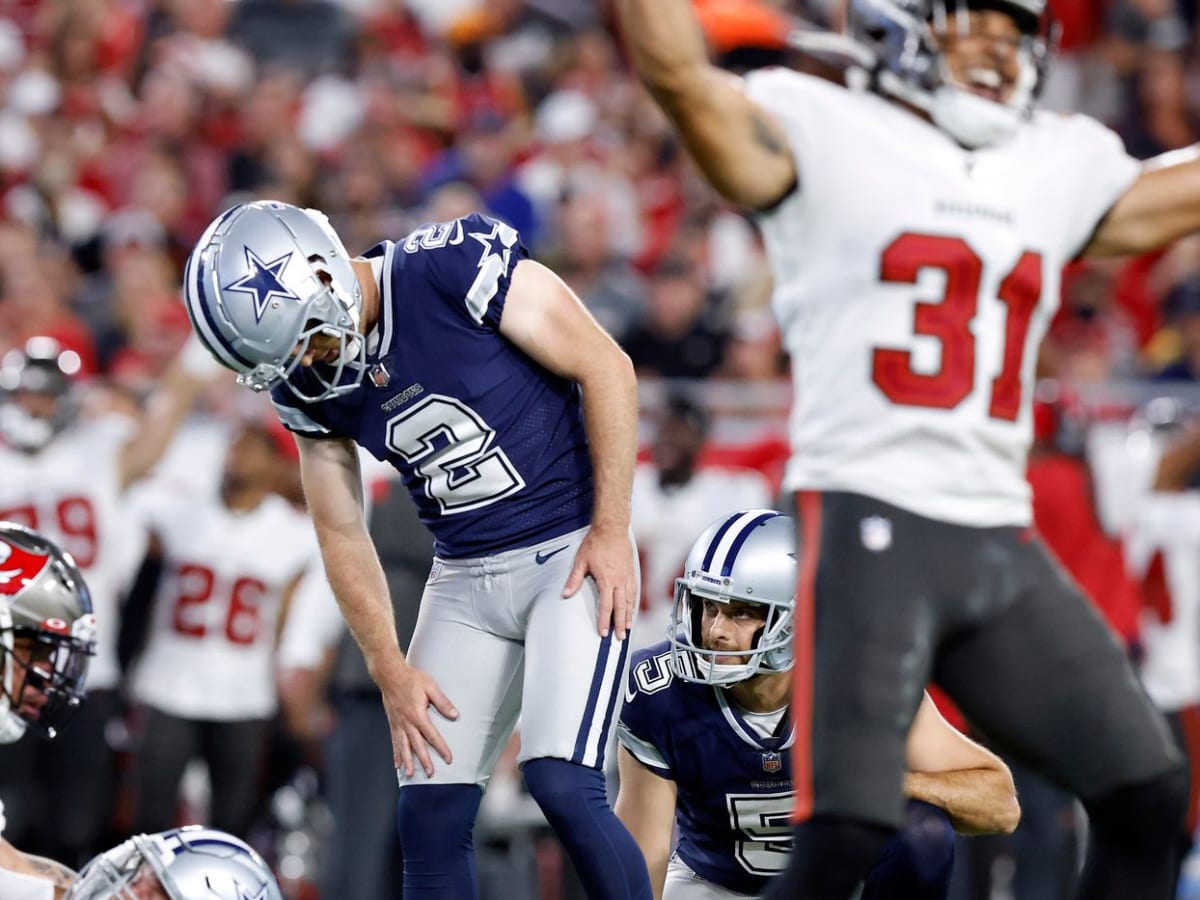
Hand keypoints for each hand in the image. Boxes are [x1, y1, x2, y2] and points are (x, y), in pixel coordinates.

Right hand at [380, 663, 458, 777]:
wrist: (390, 674)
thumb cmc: (411, 679)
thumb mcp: (431, 687)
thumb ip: (443, 702)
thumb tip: (455, 715)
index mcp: (418, 715)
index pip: (432, 736)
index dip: (441, 748)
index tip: (449, 759)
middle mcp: (407, 723)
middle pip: (417, 746)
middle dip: (424, 761)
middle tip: (430, 774)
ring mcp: (398, 724)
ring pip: (403, 747)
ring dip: (407, 761)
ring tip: (410, 774)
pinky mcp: (392, 722)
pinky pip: (394, 741)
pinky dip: (396, 753)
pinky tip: (397, 763)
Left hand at [562, 525, 635, 640]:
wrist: (612, 528)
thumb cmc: (596, 543)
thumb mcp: (581, 561)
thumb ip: (574, 580)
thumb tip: (565, 594)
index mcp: (607, 580)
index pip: (606, 606)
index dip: (604, 621)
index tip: (603, 632)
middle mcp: (619, 581)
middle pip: (621, 607)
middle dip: (619, 624)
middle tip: (620, 637)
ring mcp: (627, 576)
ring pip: (630, 600)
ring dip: (628, 615)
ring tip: (627, 627)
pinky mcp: (631, 571)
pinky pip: (634, 591)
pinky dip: (633, 602)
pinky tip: (632, 607)